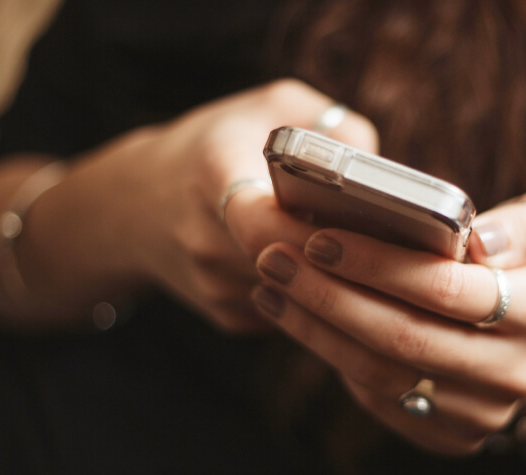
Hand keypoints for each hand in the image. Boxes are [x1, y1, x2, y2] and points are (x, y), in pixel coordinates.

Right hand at [67, 79, 376, 332]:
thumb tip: (380, 171)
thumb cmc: (215, 145)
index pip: (262, 222)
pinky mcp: (227, 316)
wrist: (135, 204)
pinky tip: (327, 267)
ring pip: (299, 294)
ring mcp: (214, 286)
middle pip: (292, 265)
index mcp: (212, 175)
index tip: (357, 223)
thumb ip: (331, 125)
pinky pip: (290, 311)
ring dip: (335, 279)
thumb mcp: (270, 106)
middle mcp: (206, 239)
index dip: (313, 231)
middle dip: (342, 257)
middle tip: (389, 242)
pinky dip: (315, 293)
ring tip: (369, 253)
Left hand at [250, 191, 525, 453]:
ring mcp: (480, 413)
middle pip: (403, 337)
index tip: (321, 237)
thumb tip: (480, 241)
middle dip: (329, 295)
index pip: (447, 289)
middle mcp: (514, 372)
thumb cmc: (524, 265)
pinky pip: (376, 397)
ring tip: (272, 283)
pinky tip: (294, 315)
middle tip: (275, 258)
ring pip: (380, 372)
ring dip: (315, 326)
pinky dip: (328, 353)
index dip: (378, 264)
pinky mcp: (448, 436)